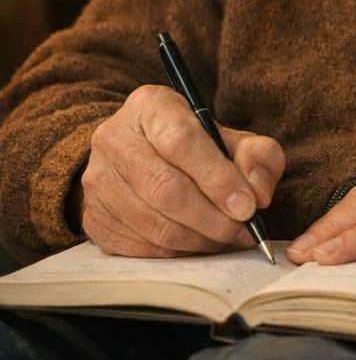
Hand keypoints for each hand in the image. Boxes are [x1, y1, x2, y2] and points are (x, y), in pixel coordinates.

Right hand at [79, 84, 284, 257]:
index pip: (181, 140)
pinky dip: (178, 253)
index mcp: (150, 106)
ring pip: (155, 224)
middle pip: (166, 188)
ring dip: (200, 239)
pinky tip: (198, 242)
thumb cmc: (196, 147)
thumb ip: (258, 156)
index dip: (217, 177)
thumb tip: (258, 193)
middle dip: (213, 217)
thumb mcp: (232, 138)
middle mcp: (114, 138)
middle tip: (243, 230)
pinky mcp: (94, 218)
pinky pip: (142, 247)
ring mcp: (98, 180)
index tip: (248, 206)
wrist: (142, 156)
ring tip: (226, 236)